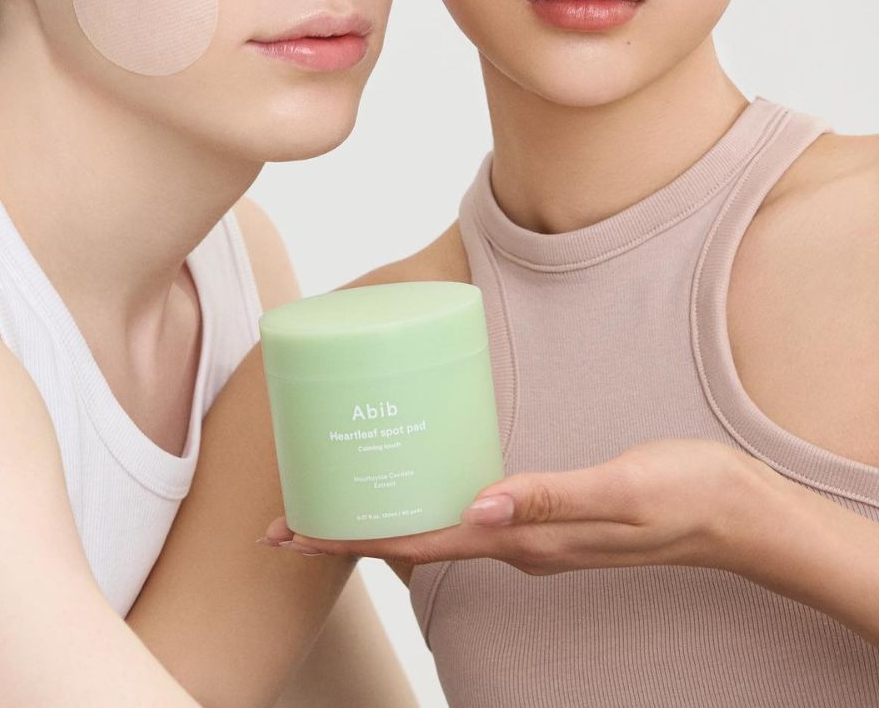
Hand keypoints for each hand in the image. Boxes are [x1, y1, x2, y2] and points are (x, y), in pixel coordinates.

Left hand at [262, 439, 776, 577]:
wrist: (736, 512)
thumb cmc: (682, 493)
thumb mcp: (619, 491)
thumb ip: (551, 497)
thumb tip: (479, 508)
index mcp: (526, 540)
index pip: (419, 543)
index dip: (355, 538)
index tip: (296, 535)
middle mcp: (518, 543)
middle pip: (413, 542)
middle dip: (350, 533)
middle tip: (288, 519)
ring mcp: (531, 532)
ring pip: (436, 531)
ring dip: (383, 520)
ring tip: (334, 498)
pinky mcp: (545, 513)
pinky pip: (468, 514)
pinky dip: (427, 503)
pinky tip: (418, 480)